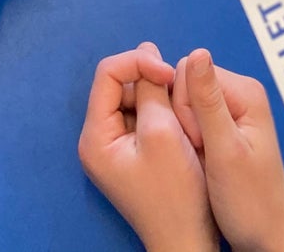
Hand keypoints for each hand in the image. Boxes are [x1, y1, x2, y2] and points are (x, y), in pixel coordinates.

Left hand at [78, 44, 217, 251]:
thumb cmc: (176, 193)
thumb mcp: (163, 132)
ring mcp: (115, 147)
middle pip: (121, 84)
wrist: (188, 239)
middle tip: (180, 94)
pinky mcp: (133, 153)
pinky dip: (163, 112)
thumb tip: (146, 51)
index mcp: (96, 136)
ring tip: (183, 113)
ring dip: (160, 97)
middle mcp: (99, 139)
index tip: (170, 73)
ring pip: (135, 98)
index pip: (109, 73)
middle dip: (152, 82)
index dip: (140, 63)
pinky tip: (181, 124)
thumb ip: (151, 88)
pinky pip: (144, 116)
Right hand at [169, 51, 283, 251]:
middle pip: (186, 85)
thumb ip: (208, 102)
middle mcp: (240, 93)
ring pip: (184, 103)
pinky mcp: (222, 127)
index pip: (189, 72)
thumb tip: (197, 52)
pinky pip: (190, 120)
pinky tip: (202, 160)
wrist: (265, 235)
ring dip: (186, 133)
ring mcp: (231, 110)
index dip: (183, 109)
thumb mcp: (225, 151)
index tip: (201, 143)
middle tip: (204, 153)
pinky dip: (189, 141)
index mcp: (245, 92)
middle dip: (184, 121)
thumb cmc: (250, 200)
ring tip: (205, 160)